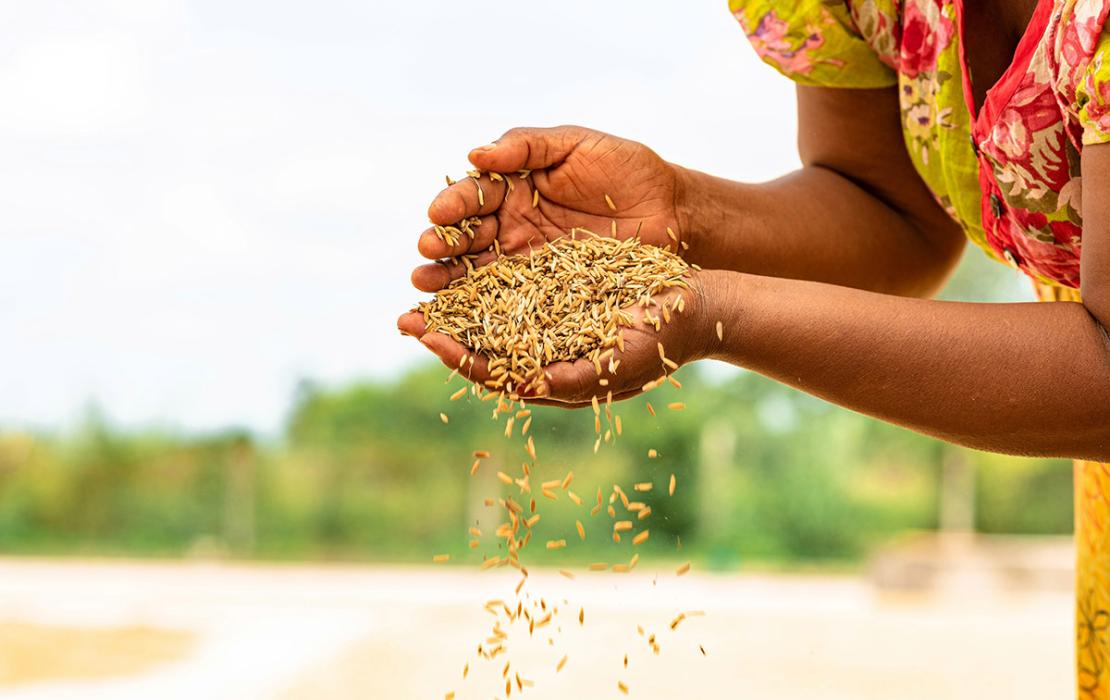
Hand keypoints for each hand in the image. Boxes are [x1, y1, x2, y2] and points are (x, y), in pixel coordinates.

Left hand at [397, 270, 718, 407]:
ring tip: (426, 280)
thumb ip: (574, 378)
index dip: (460, 357)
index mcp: (550, 376)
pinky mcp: (555, 286)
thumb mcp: (622, 361)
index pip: (494, 372)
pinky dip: (485, 269)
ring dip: (457, 297)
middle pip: (481, 344)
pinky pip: (511, 280)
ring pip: (490, 311)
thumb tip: (528, 387)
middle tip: (406, 318)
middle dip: (444, 331)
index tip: (430, 339)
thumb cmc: (663, 338)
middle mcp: (541, 350)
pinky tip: (465, 250)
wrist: (694, 302)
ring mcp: (547, 318)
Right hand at [411, 126, 687, 292]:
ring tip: (426, 284)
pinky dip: (481, 310)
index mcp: (513, 188)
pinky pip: (509, 302)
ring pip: (477, 273)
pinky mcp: (547, 293)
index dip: (455, 205)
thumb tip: (474, 155)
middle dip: (442, 244)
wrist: (673, 211)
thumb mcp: (577, 145)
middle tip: (427, 249)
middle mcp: (512, 226)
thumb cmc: (628, 169)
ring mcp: (526, 263)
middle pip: (466, 238)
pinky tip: (458, 316)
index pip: (474, 196)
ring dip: (448, 279)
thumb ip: (527, 146)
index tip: (440, 213)